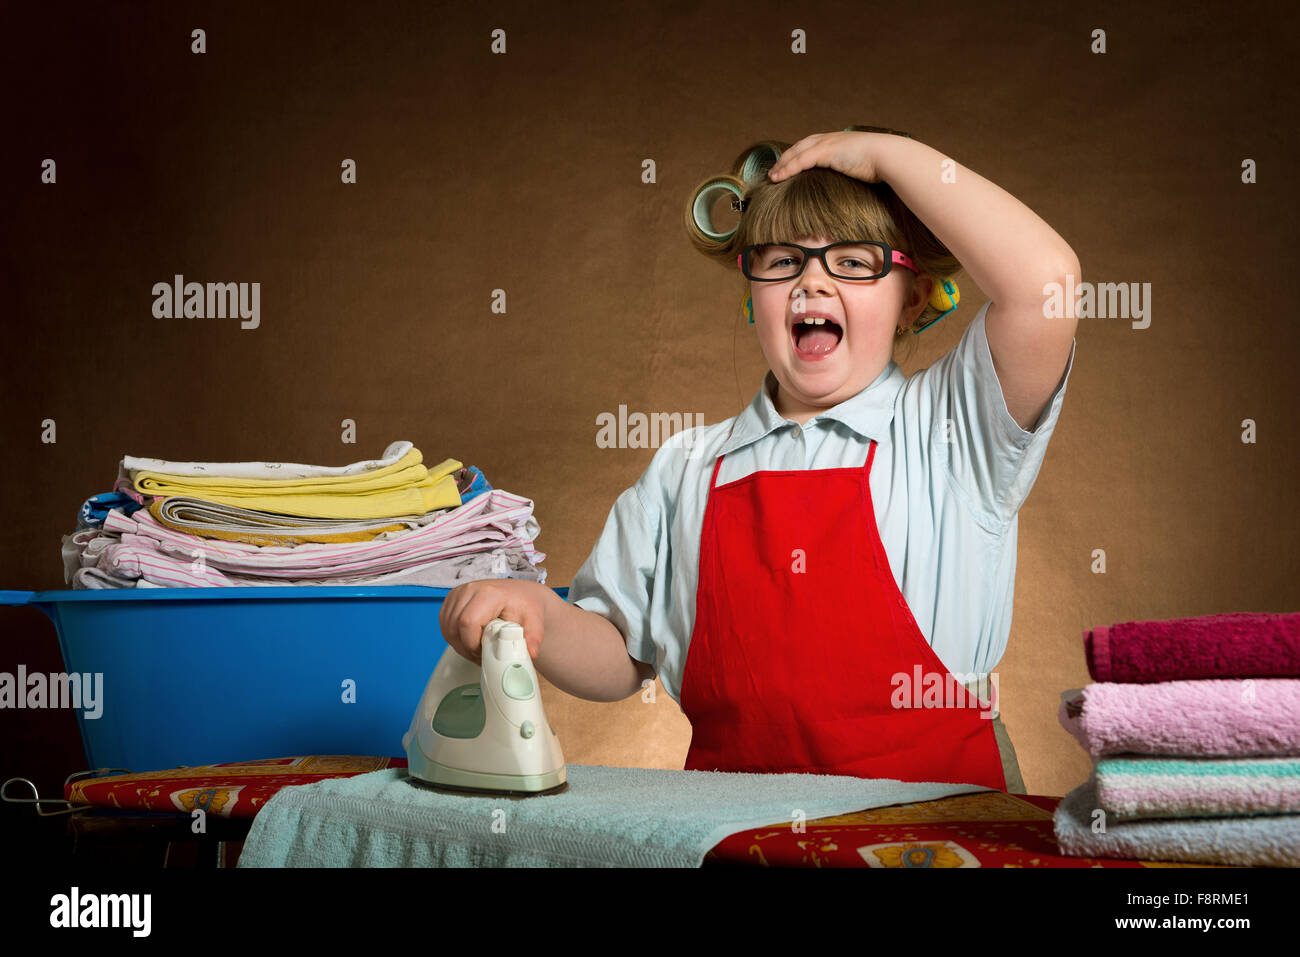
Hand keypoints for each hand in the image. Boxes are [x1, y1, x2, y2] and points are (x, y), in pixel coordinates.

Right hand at [438, 578, 553, 663]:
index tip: (485, 652)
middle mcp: (470, 589)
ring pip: (447, 628)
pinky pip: (445, 625)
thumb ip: (533, 638)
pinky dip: (455, 637)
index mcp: (488, 593)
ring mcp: (458, 593)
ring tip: (478, 648)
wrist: (521, 595)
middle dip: (466, 648)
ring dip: (459, 644)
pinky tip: (470, 640)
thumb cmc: (525, 607)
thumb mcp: (535, 623)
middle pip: (454, 627)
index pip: (468, 622)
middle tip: (482, 654)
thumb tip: (530, 653)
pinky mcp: (452, 599)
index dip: (473, 644)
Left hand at [766, 130, 887, 183]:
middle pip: (800, 146)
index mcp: (838, 141)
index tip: (788, 166)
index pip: (811, 145)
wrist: (888, 157)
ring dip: (782, 165)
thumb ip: (852, 169)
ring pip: (797, 153)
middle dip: (786, 158)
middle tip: (774, 171)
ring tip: (772, 177)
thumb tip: (851, 183)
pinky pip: (801, 160)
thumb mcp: (862, 166)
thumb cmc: (880, 165)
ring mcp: (828, 143)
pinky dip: (788, 169)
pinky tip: (779, 177)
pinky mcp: (826, 151)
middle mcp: (831, 138)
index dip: (797, 155)